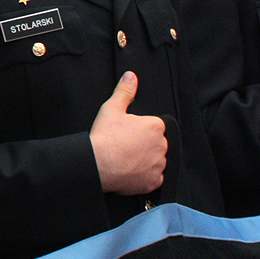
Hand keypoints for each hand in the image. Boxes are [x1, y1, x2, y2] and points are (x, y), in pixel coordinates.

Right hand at [89, 72, 167, 195]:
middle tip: (125, 145)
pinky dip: (144, 176)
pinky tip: (130, 170)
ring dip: (145, 160)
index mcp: (155, 126)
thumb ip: (124, 91)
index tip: (127, 133)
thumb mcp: (112, 108)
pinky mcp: (154, 181)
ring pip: (155, 160)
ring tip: (126, 158)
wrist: (97, 164)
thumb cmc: (105, 138)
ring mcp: (158, 164)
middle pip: (156, 143)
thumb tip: (131, 77)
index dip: (139, 129)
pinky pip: (154, 178)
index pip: (154, 126)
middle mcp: (161, 145)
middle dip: (144, 144)